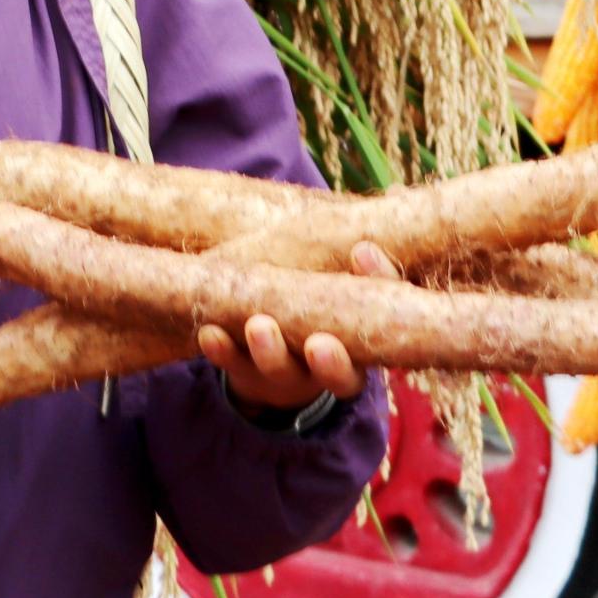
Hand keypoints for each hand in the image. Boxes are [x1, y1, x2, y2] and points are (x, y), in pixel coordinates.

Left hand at [198, 240, 398, 414]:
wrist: (276, 356)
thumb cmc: (319, 303)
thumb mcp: (339, 284)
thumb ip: (353, 262)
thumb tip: (376, 224)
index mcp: (365, 342)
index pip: (387, 318)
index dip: (380, 283)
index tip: (362, 251)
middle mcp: (332, 366)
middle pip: (337, 372)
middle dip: (329, 361)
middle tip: (317, 343)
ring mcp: (287, 373)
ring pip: (281, 370)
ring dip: (269, 351)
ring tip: (258, 326)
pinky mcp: (247, 373)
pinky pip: (233, 365)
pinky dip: (221, 350)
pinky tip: (210, 333)